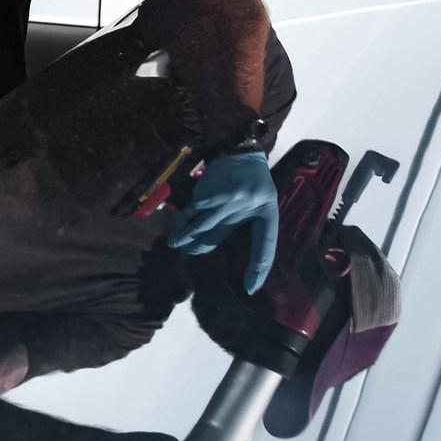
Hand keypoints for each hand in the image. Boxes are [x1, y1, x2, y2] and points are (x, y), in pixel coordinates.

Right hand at [170, 151, 277, 294]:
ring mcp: (224, 201)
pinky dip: (184, 219)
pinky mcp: (208, 192)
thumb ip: (252, 227)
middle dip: (200, 248)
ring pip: (200, 228)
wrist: (242, 151)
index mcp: (265, 213)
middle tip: (188, 254)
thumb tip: (235, 250)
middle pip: (217, 239)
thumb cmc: (256, 183)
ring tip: (174, 244)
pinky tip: (176, 224)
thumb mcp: (263, 204)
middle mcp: (245, 209)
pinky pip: (193, 211)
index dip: (258, 269)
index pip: (265, 248)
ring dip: (185, 237)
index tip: (250, 289)